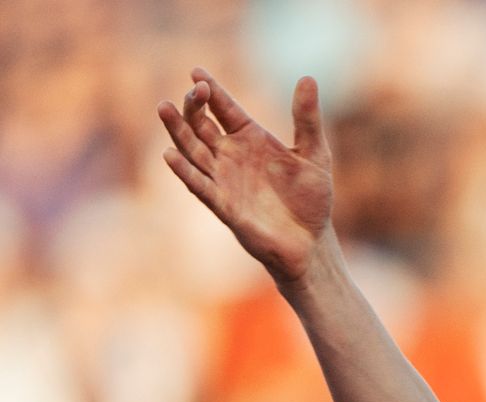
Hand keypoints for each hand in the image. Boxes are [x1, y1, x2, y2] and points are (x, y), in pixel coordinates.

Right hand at [157, 69, 332, 286]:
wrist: (311, 242)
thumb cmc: (312, 198)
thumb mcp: (315, 153)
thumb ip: (307, 118)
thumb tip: (308, 78)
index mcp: (250, 138)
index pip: (224, 107)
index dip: (210, 90)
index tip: (196, 71)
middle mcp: (231, 155)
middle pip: (201, 124)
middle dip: (194, 105)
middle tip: (194, 90)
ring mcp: (224, 179)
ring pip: (192, 150)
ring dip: (177, 130)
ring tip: (164, 107)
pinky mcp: (223, 205)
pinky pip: (199, 185)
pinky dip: (185, 171)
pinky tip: (170, 155)